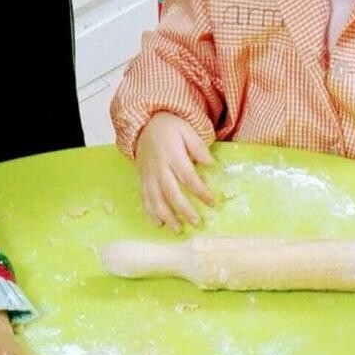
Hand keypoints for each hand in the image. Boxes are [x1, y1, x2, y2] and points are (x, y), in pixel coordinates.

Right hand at [135, 112, 214, 230]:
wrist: (143, 125)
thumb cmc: (169, 129)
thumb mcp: (186, 130)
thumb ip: (198, 147)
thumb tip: (212, 164)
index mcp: (172, 155)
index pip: (188, 177)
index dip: (200, 192)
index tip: (212, 203)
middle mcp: (159, 168)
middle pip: (171, 193)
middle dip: (184, 210)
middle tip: (197, 223)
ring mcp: (148, 176)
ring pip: (156, 199)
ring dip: (166, 217)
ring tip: (178, 230)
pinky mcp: (142, 180)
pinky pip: (144, 199)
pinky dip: (149, 213)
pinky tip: (158, 224)